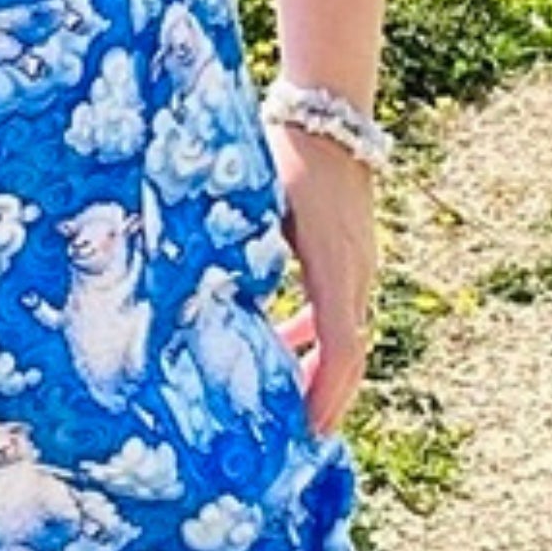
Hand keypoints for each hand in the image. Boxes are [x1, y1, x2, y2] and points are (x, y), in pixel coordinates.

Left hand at [262, 121, 380, 438]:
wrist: (328, 110)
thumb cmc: (284, 152)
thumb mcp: (252, 205)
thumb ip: (231, 251)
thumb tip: (192, 298)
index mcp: (333, 267)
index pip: (342, 349)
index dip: (324, 395)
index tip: (305, 432)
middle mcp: (356, 273)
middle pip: (350, 355)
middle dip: (325, 399)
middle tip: (292, 440)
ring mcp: (359, 263)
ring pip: (346, 334)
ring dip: (319, 368)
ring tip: (283, 400)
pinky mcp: (351, 252)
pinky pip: (339, 308)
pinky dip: (317, 334)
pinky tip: (282, 339)